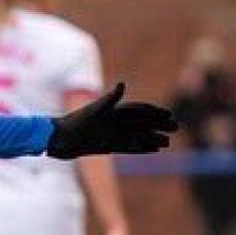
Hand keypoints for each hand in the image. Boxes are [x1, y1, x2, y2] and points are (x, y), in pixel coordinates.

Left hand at [47, 83, 177, 158]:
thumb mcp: (94, 111)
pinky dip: (140, 148)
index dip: (154, 112)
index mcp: (112, 110)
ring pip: (136, 136)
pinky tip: (153, 150)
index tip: (168, 115)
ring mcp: (110, 134)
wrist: (59, 140)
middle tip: (176, 128)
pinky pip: (127, 147)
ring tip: (167, 143)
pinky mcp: (106, 146)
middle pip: (141, 123)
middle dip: (158, 125)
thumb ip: (110, 99)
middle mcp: (113, 122)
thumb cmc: (75, 123)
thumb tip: (122, 84)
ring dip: (152, 138)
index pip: (138, 110)